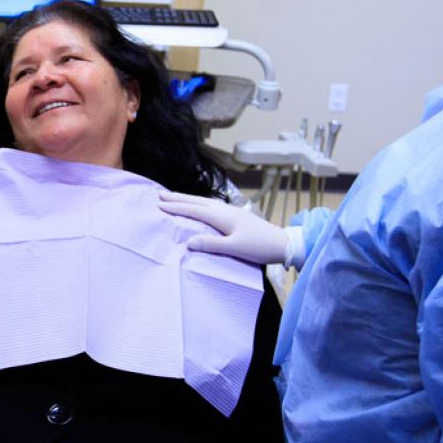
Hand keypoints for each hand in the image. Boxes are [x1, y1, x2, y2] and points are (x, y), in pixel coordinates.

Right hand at [159, 191, 291, 266]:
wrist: (283, 243)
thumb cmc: (260, 247)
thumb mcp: (235, 248)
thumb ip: (212, 244)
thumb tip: (189, 242)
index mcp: (223, 217)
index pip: (194, 210)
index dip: (177, 207)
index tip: (159, 204)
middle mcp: (225, 210)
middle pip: (197, 201)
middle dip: (178, 198)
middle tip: (160, 194)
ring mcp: (231, 211)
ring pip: (204, 202)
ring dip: (188, 199)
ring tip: (174, 197)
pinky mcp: (236, 216)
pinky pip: (211, 206)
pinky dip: (199, 204)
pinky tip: (199, 206)